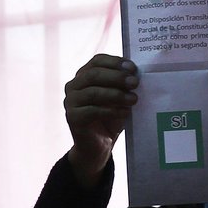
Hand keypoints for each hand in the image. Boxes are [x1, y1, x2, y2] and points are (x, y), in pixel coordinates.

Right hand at [64, 54, 138, 186]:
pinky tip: (125, 113)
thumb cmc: (110, 118)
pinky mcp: (72, 118)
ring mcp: (70, 102)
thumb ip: (123, 85)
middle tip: (135, 83)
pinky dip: (111, 111)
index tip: (133, 68)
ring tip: (133, 99)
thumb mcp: (118, 98)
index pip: (97, 61)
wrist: (99, 145)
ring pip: (92, 92)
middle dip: (116, 77)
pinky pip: (92, 111)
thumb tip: (136, 75)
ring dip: (116, 95)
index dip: (115, 62)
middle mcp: (73, 86)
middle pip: (93, 74)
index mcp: (84, 75)